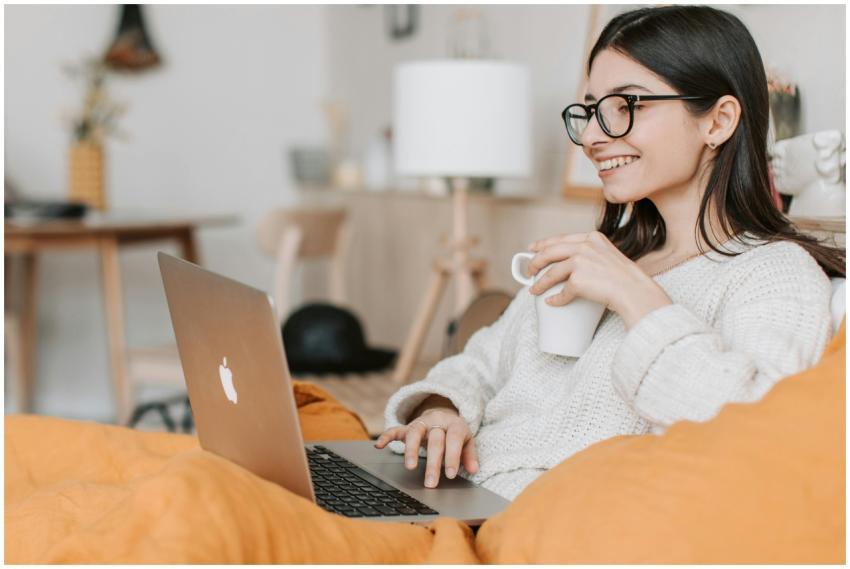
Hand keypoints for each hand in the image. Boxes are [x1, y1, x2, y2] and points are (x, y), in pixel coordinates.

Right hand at [374, 407, 478, 488]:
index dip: (453, 457)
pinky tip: (379, 446)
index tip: (450, 475)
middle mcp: (437, 422)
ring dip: (411, 450)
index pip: (454, 439)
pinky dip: (386, 436)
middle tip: (431, 483)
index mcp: (454, 424)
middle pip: (434, 440)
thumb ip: (469, 455)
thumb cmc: (455, 433)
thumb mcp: (467, 441)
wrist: (443, 415)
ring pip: (414, 433)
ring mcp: (421, 423)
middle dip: (433, 463)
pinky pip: (395, 429)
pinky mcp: (408, 427)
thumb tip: (474, 470)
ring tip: (410, 467)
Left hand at [526, 230, 671, 328]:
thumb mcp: (609, 256)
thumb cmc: (626, 279)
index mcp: (592, 238)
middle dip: (535, 262)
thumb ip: (592, 255)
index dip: (543, 243)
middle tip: (528, 271)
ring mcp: (580, 261)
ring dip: (539, 283)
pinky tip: (552, 302)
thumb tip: (572, 267)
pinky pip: (562, 292)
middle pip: (550, 252)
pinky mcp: (578, 279)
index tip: (532, 249)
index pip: (561, 238)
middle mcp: (585, 246)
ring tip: (533, 290)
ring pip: (551, 273)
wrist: (635, 291)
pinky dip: (555, 299)